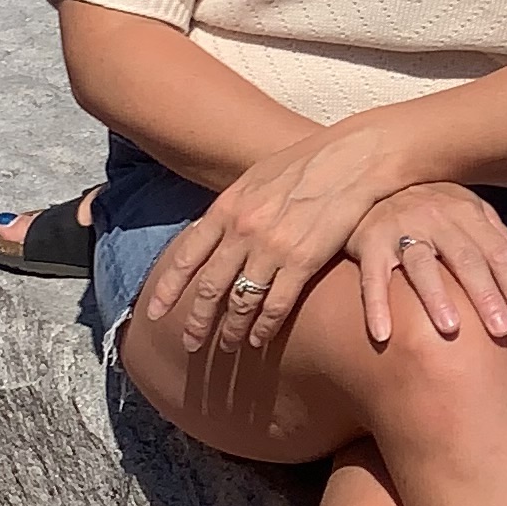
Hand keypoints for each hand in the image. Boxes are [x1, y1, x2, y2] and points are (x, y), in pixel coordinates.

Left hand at [133, 121, 418, 360]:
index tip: (154, 313)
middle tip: (190, 343)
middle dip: (196, 320)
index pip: (187, 256)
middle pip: (210, 287)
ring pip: (240, 301)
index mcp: (227, 208)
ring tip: (226, 347)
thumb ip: (235, 207)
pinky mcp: (303, 261)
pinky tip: (259, 339)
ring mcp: (271, 248)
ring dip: (230, 329)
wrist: (352, 158)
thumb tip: (217, 227)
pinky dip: (264, 327)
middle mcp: (243, 230)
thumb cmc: (307, 163)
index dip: (168, 288)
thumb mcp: (258, 177)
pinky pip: (276, 305)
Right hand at [345, 187, 506, 352]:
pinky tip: (383, 334)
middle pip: (466, 259)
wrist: (374, 181)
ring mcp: (400, 229)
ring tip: (451, 328)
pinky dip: (376, 305)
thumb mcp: (467, 208)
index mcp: (466, 212)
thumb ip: (494, 236)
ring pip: (421, 264)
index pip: (497, 252)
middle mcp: (436, 217)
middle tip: (501, 330)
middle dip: (485, 295)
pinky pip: (372, 277)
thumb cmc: (431, 205)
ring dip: (436, 296)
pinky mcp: (369, 243)